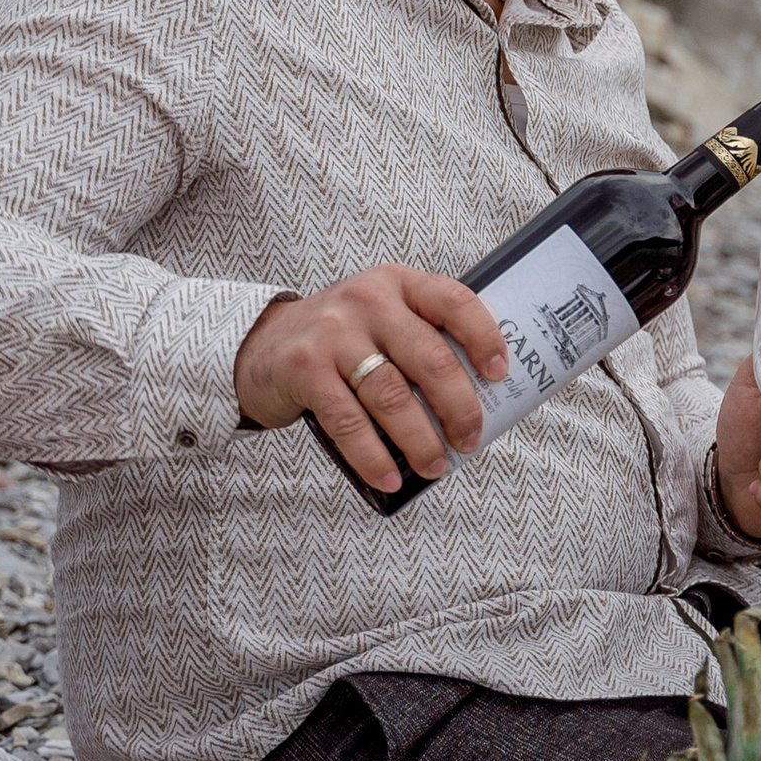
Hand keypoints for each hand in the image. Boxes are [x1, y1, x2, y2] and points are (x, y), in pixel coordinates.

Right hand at [234, 268, 510, 495]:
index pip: (454, 302)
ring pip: (392, 396)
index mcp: (397, 283)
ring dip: (420, 440)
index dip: (484, 338)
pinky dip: (373, 457)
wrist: (260, 345)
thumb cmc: (339, 339)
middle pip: (430, 359)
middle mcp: (367, 301)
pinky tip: (389, 477)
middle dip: (459, 407)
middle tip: (471, 439)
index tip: (500, 374)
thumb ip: (419, 339)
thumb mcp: (380, 318)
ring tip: (436, 465)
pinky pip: (349, 423)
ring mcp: (334, 335)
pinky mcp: (305, 370)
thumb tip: (475, 400)